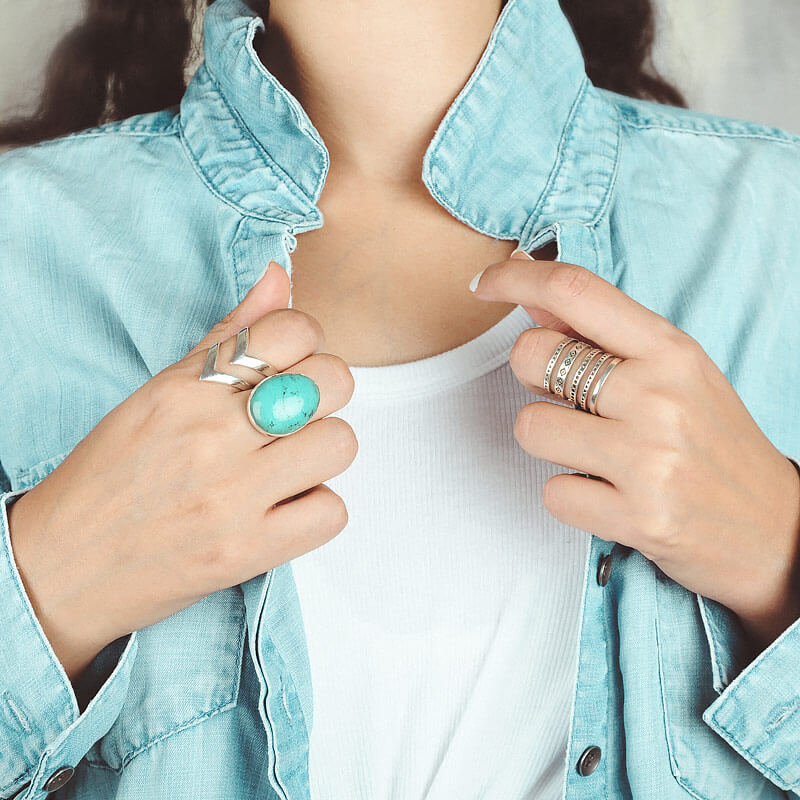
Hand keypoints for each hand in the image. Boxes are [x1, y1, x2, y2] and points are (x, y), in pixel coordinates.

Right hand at [8, 261, 357, 678]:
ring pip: (340, 444)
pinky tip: (285, 508)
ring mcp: (231, 496)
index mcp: (187, 389)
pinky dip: (316, 510)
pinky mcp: (248, 551)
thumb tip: (280, 275)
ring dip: (323, 454)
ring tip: (289, 464)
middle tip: (298, 415)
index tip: (292, 366)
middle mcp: (211, 436)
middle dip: (325, 394)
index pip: (293, 330)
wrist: (63, 566)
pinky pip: (332, 512)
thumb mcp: (159, 392)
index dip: (308, 344)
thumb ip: (229, 334)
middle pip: (332, 383)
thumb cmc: (111, 475)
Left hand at [470, 251, 799, 649]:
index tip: (485, 283)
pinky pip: (552, 493)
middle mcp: (658, 397)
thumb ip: (602, 336)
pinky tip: (608, 495)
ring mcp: (648, 459)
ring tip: (594, 454)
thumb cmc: (715, 443)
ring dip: (549, 443)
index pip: (574, 290)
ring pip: (530, 428)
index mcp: (670, 350)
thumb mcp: (674, 373)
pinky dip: (570, 496)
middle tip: (569, 399)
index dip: (514, 278)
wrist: (774, 531)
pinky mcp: (637, 518)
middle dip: (532, 376)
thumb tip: (531, 299)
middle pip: (531, 357)